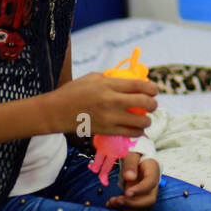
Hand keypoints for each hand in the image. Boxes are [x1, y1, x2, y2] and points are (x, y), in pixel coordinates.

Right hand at [42, 73, 158, 136]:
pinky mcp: (107, 131)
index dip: (152, 88)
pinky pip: (131, 133)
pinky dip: (138, 131)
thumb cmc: (74, 91)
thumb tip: (130, 80)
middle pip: (144, 103)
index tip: (154, 90)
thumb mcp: (93, 77)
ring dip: (147, 120)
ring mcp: (110, 118)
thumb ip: (112, 79)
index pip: (139, 85)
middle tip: (152, 105)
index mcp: (108, 85)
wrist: (56, 111)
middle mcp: (111, 101)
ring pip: (141, 121)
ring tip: (145, 118)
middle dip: (153, 104)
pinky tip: (137, 128)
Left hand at [107, 152, 160, 210]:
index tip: (127, 193)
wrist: (138, 160)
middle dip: (132, 203)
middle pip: (149, 200)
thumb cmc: (135, 156)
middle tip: (116, 200)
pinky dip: (122, 208)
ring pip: (142, 207)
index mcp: (153, 171)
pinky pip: (134, 207)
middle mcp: (154, 185)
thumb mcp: (131, 155)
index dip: (140, 190)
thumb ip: (130, 164)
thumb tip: (129, 177)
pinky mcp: (140, 198)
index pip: (150, 183)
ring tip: (111, 202)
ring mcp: (148, 193)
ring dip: (126, 207)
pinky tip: (111, 204)